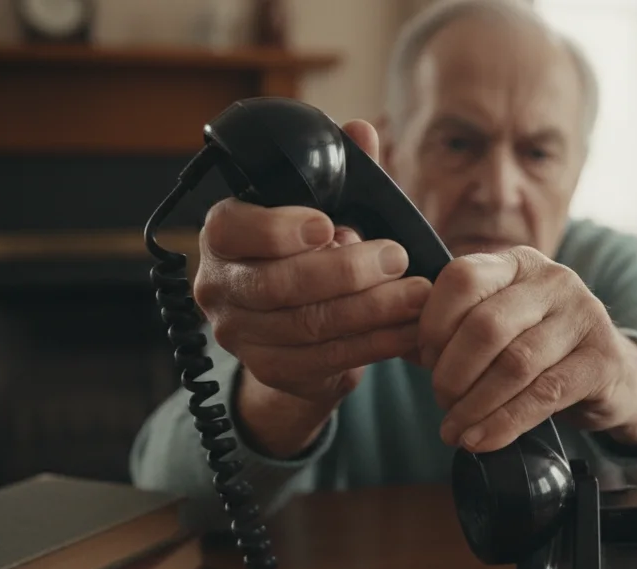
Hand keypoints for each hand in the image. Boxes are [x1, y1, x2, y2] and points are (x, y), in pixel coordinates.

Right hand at [192, 120, 431, 455]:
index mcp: (223, 234)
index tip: (329, 224)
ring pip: (307, 326)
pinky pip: (327, 359)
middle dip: (346, 272)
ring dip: (371, 310)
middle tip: (396, 258)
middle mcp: (219, 286)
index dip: (278, 230)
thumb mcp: (324, 208)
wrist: (295, 328)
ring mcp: (240, 335)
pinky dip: (375, 344)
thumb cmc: (309, 253)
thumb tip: (360, 130)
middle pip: (277, 284)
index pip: (232, 229)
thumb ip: (341, 172)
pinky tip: (410, 329)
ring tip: (417, 295)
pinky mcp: (271, 370)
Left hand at [419, 247, 636, 453]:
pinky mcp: (603, 358)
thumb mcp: (498, 328)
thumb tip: (396, 342)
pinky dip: (505, 423)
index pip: (462, 277)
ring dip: (476, 406)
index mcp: (517, 262)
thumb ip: (451, 331)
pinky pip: (545, 394)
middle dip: (453, 373)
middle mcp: (554, 279)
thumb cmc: (540, 352)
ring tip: (455, 431)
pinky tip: (481, 440)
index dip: (433, 324)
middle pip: (486, 325)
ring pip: (515, 363)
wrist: (612, 376)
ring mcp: (584, 315)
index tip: (425, 361)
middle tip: (441, 403)